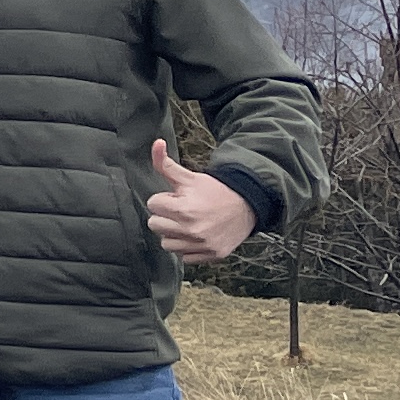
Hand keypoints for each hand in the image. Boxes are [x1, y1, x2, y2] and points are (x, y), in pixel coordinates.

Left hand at [146, 138, 252, 263]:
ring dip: (173, 234)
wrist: (247, 206)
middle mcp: (191, 230)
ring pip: (166, 244)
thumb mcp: (190, 177)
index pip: (153, 205)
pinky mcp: (211, 256)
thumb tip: (156, 142)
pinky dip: (188, 248)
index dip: (164, 198)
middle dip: (165, 216)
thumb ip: (167, 164)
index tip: (178, 198)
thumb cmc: (215, 191)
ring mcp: (201, 245)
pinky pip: (185, 257)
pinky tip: (198, 235)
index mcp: (183, 210)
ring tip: (188, 223)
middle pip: (155, 225)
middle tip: (182, 210)